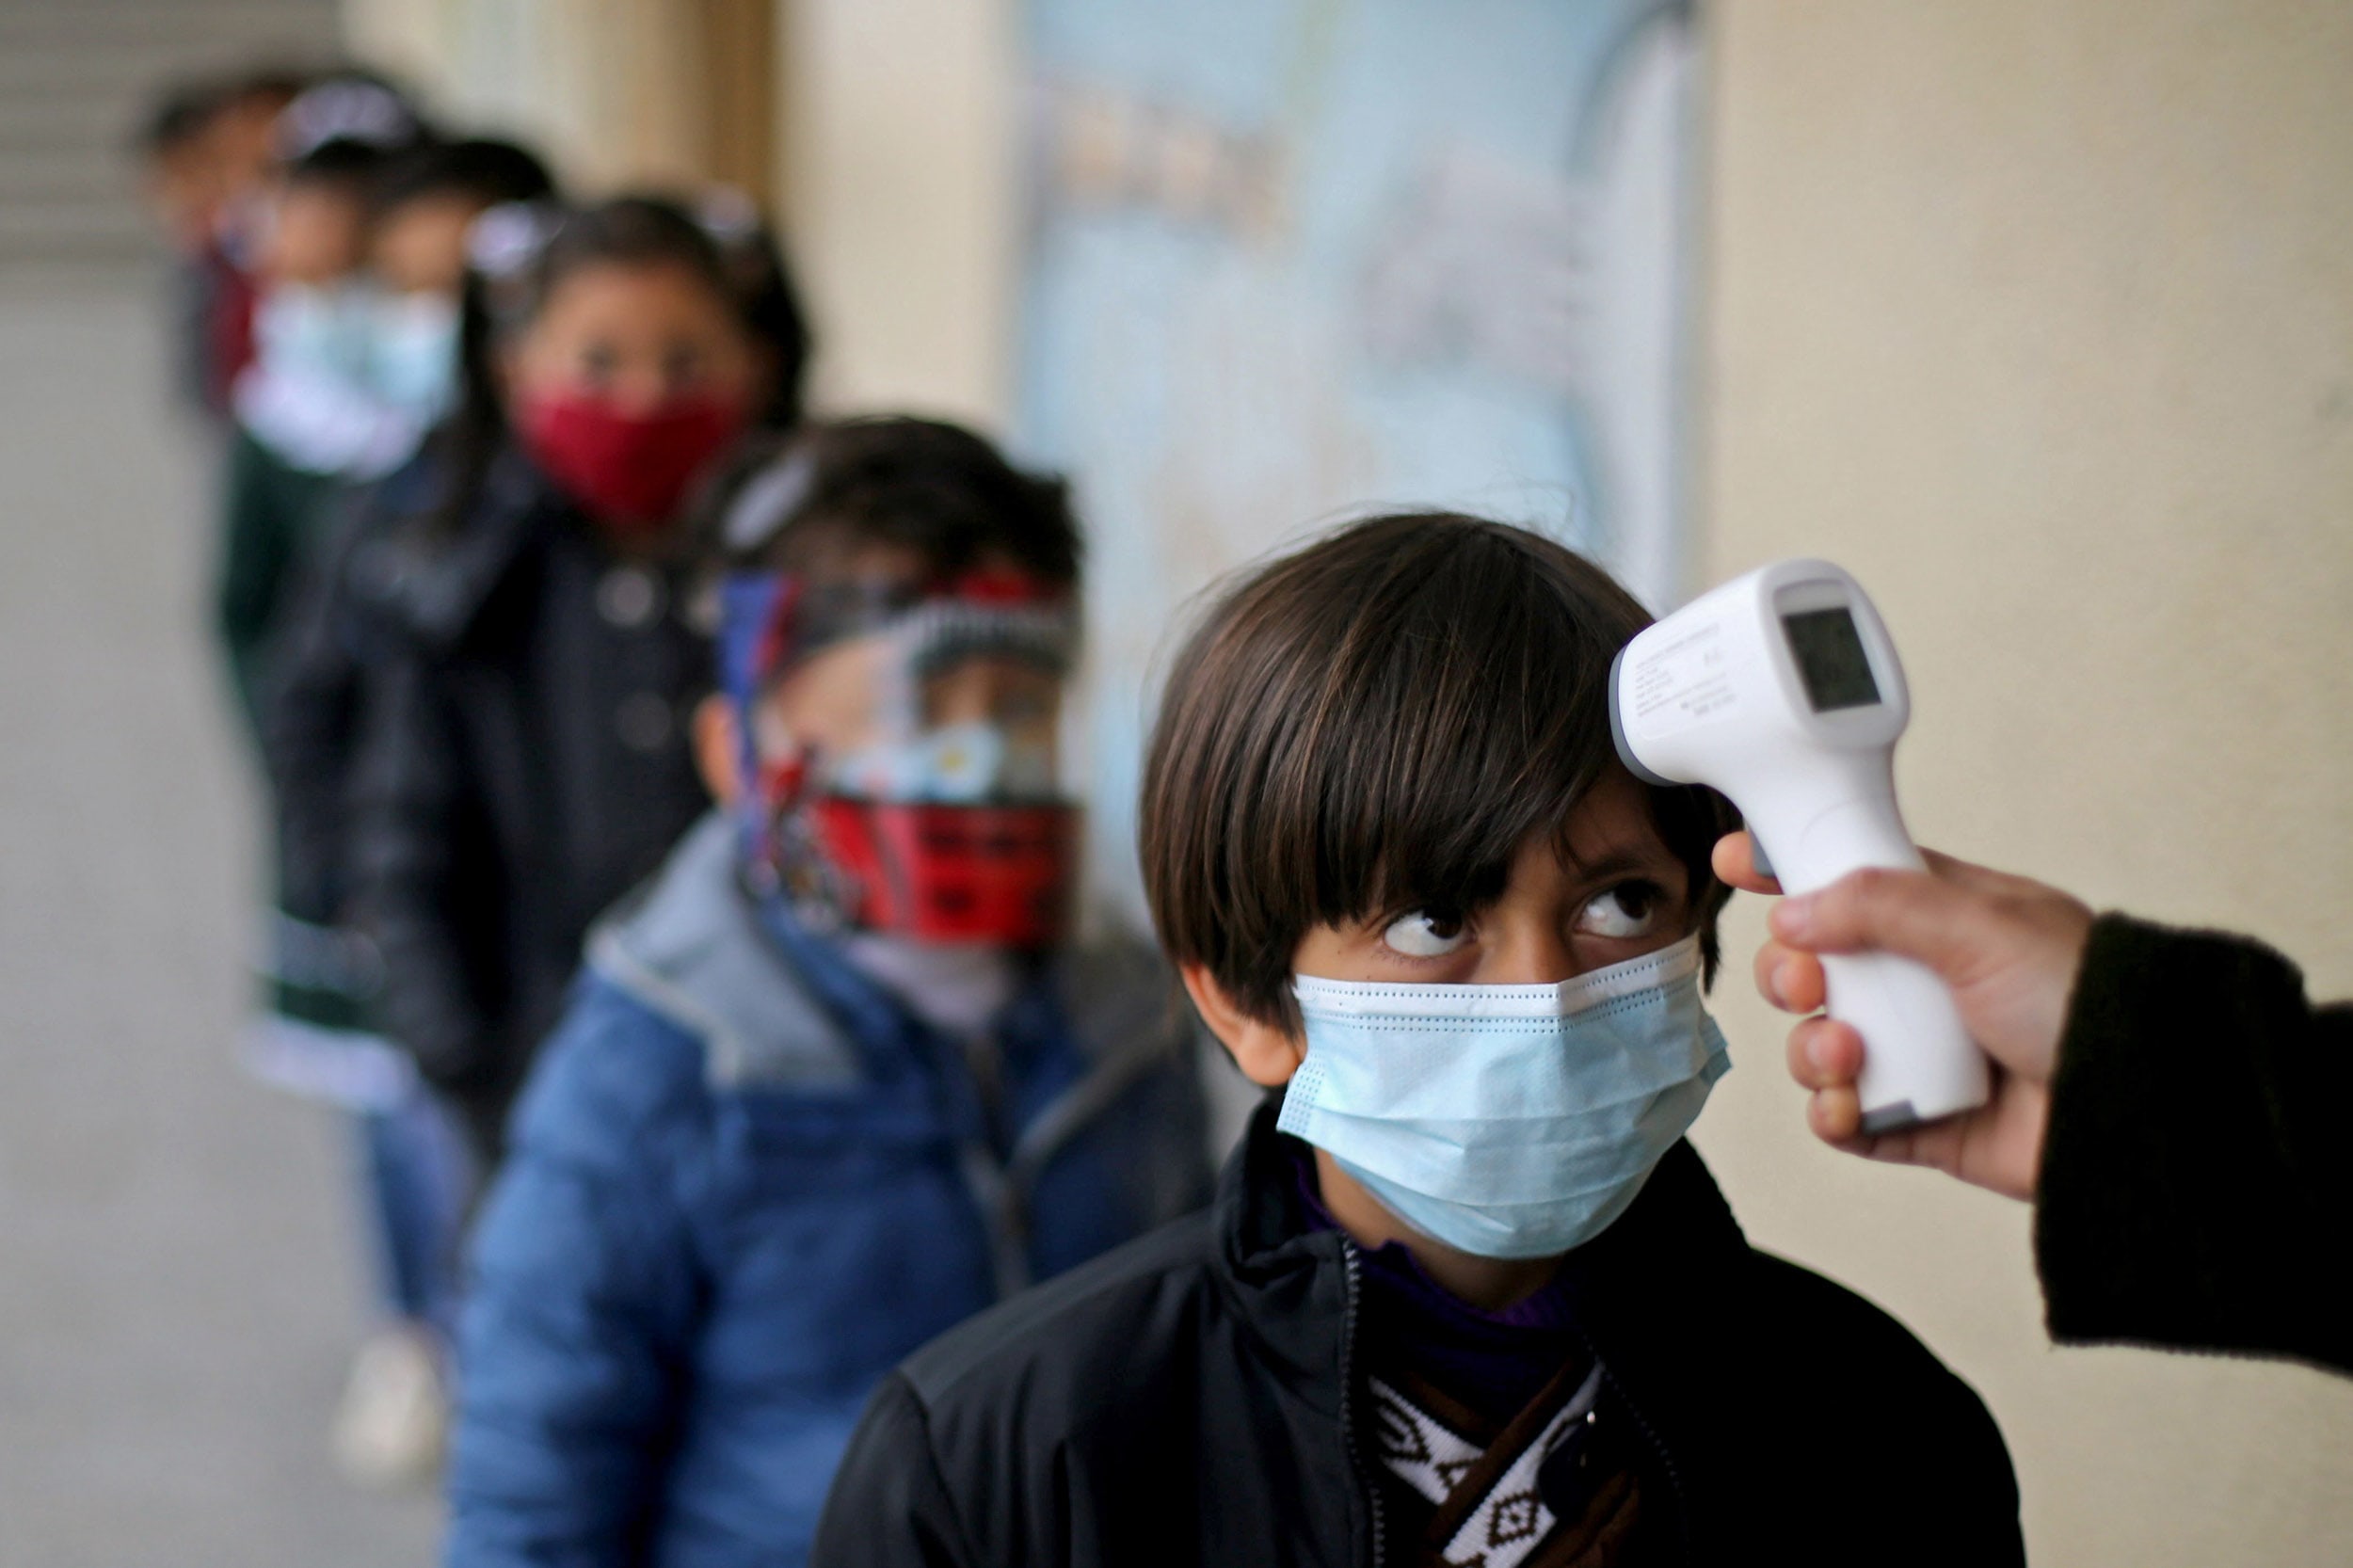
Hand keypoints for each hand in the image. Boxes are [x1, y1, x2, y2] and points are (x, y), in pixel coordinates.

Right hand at [1713, 833, 2093, 1200]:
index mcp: (1942, 917)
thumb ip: (1883, 905)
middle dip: (1792, 973)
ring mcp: (1917, 1052)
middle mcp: (1922, 982)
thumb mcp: (1985, 924)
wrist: (2138, 1106)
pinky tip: (1851, 1104)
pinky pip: (1843, 1118)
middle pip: (1815, 964)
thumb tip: (1794, 912)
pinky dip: (1832, 1112)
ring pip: (1817, 1043)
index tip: (1739, 861)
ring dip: (1812, 1049)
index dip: (1791, 869)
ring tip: (1851, 1056)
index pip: (1849, 879)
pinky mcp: (1917, 1120)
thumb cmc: (2085, 999)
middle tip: (1810, 981)